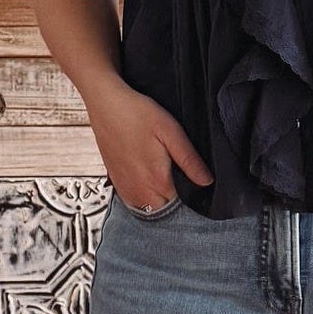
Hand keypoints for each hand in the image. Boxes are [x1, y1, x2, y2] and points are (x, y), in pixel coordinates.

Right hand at [86, 77, 212, 207]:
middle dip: (176, 197)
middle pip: (166, 208)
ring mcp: (126, 188)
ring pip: (150, 207)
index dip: (191, 192)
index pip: (183, 203)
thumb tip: (206, 181)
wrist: (106, 104)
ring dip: (159, 197)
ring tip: (161, 172)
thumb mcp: (171, 131)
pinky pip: (135, 201)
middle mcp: (140, 191)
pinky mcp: (116, 183)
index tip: (193, 179)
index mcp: (157, 180)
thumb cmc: (137, 113)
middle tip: (177, 171)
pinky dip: (144, 194)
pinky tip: (147, 175)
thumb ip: (189, 160)